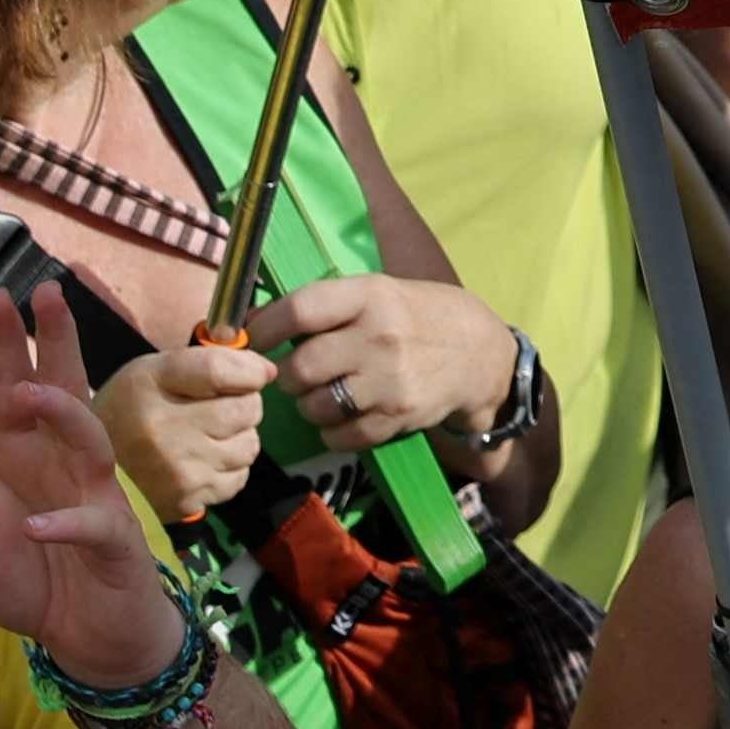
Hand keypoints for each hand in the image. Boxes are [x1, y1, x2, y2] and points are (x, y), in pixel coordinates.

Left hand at [0, 286, 191, 677]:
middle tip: (47, 293)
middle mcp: (66, 467)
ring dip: (63, 417)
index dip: (7, 347)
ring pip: (89, 444)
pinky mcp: (114, 544)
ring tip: (30, 395)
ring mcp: (95, 501)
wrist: (93, 635)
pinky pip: (93, 525)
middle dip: (56, 345)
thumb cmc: (38, 579)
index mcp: (28, 460)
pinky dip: (68, 523)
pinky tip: (39, 526)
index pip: (14, 392)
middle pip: (64, 393)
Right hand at [98, 337, 274, 524]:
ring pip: (249, 445)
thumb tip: (268, 372)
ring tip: (209, 437)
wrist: (87, 472)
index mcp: (150, 384)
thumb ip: (211, 361)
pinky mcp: (186, 501)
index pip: (221, 369)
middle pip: (247, 409)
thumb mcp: (155, 371)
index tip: (253, 375)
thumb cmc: (130, 411)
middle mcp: (163, 429)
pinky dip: (229, 469)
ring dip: (239, 438)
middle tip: (220, 409)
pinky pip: (238, 477)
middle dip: (245, 405)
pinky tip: (203, 462)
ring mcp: (176, 470)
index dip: (249, 370)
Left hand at [255, 270, 515, 452]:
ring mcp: (390, 381)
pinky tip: (345, 414)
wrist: (478, 353)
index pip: (300, 310)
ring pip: (314, 406)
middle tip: (296, 373)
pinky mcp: (397, 418)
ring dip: (309, 404)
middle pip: (300, 367)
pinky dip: (332, 430)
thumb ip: (326, 306)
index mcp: (371, 296)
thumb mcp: (378, 293)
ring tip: (325, 392)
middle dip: (287, 375)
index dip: (264, 329)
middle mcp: (380, 337)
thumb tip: (254, 325)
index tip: (251, 339)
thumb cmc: (416, 316)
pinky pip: (339, 435)